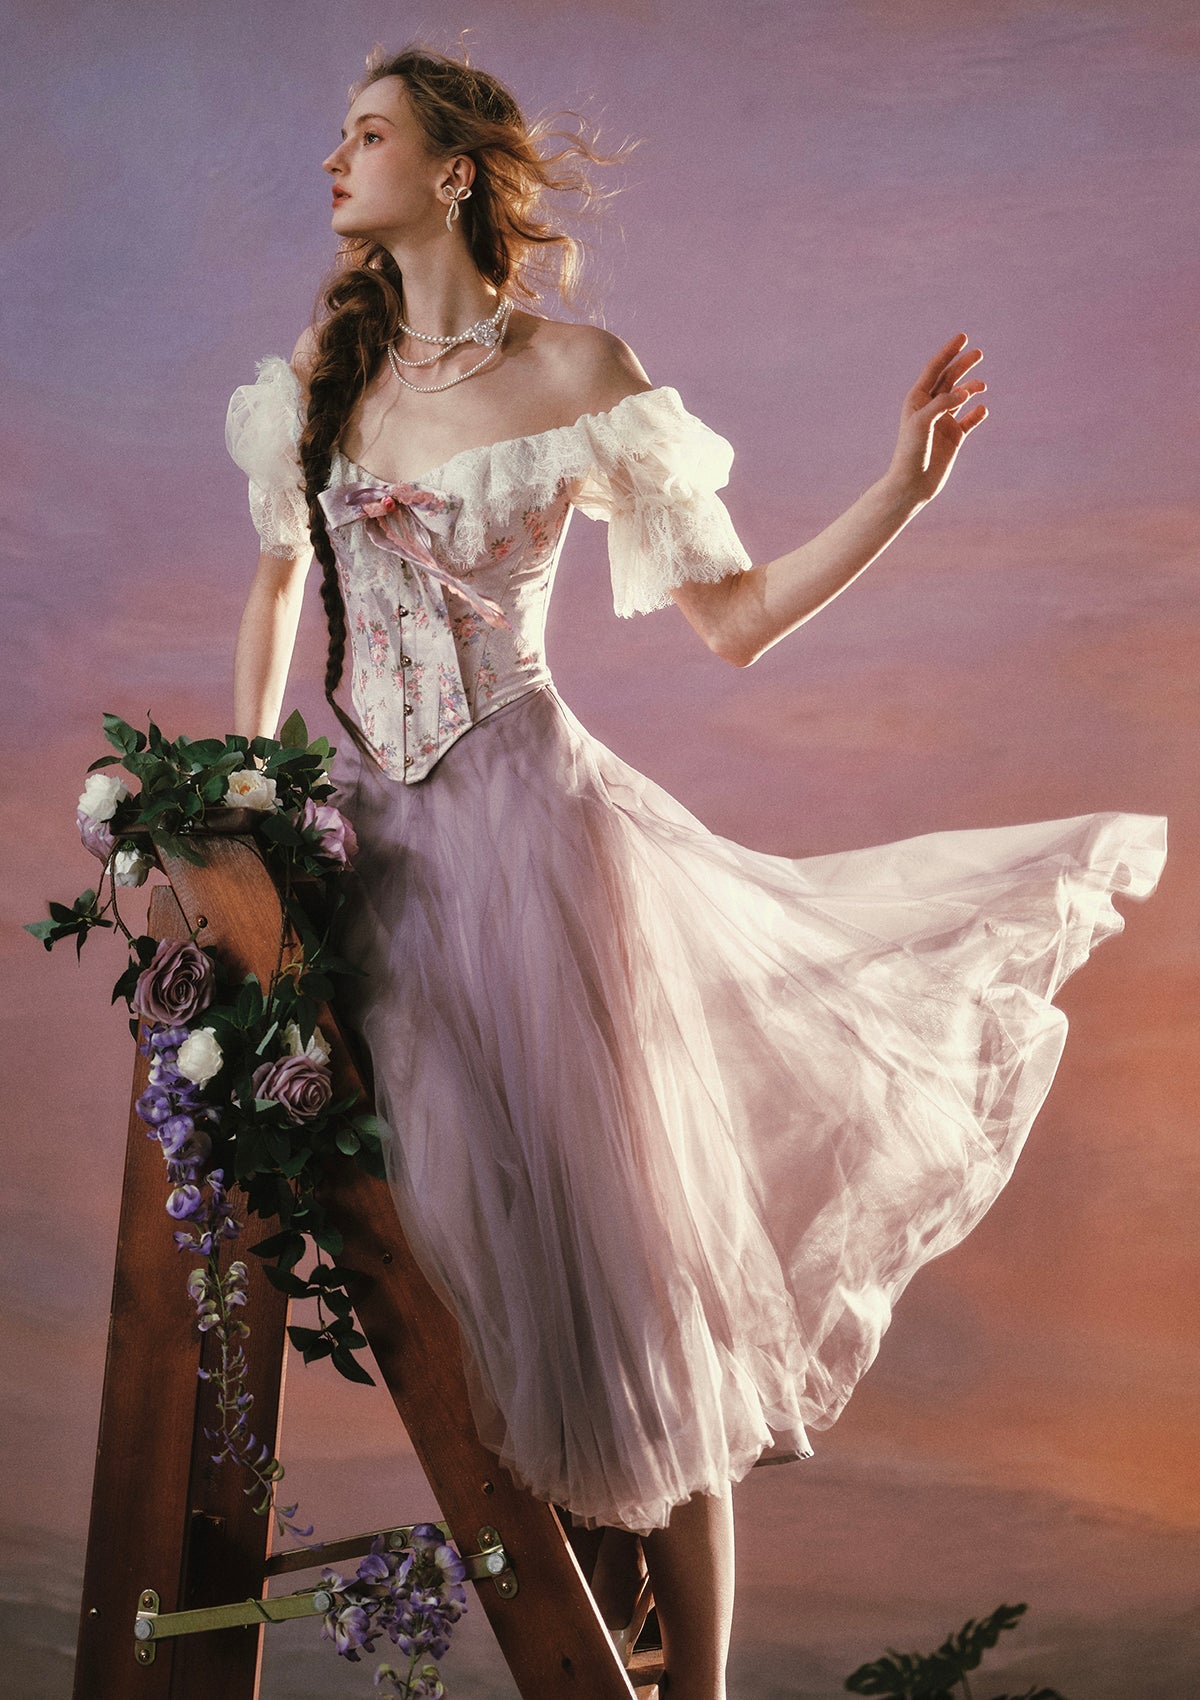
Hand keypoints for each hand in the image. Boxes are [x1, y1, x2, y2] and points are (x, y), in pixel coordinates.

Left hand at [883, 332, 987, 505]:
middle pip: (949, 379)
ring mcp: (943, 422)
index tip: (963, 337)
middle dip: (963, 364)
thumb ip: (942, 404)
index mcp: (917, 399)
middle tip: (978, 353)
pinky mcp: (954, 437)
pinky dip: (977, 413)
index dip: (948, 352)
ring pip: (961, 397)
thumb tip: (965, 392)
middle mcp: (930, 408)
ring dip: (972, 387)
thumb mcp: (922, 424)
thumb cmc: (910, 453)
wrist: (912, 484)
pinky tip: (982, 410)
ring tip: (982, 386)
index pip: (935, 369)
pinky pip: (970, 420)